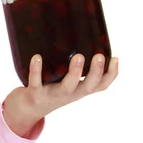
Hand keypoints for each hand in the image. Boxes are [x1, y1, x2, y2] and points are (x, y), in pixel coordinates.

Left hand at [3, 53, 118, 136]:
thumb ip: (73, 64)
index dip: (111, 74)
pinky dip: (36, 69)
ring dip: (74, 72)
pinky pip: (36, 81)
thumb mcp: (65, 78)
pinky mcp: (35, 93)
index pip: (101, 86)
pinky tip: (37, 56)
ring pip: (67, 87)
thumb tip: (78, 33)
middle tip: (99, 56)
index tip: (115, 58)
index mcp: (78, 90)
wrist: (26, 109)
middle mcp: (69, 94)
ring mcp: (52, 94)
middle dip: (96, 72)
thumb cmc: (49, 87)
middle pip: (88, 87)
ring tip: (78, 56)